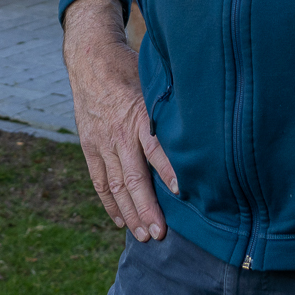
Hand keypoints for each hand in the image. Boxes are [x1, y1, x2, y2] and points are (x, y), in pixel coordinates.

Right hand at [61, 0, 178, 240]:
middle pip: (133, 177)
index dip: (169, 171)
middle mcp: (119, 134)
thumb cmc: (130, 70)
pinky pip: (99, 181)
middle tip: (161, 233)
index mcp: (138, 116)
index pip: (156, 148)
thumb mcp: (153, 82)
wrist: (90, 60)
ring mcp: (101, 143)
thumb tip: (205, 125)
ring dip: (130, 213)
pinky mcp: (90, 147)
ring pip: (116, 185)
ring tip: (144, 235)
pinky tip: (121, 221)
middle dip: (147, 208)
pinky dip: (110, 203)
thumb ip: (171, 107)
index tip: (183, 193)